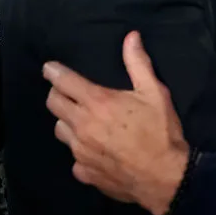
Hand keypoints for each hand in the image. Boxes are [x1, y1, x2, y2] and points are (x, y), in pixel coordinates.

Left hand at [44, 32, 189, 214]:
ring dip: (67, 121)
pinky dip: (80, 150)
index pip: (63, 81)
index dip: (53, 72)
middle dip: (57, 93)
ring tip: (82, 120)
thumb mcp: (155, 93)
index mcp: (97, 102)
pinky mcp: (84, 172)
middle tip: (68, 91)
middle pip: (53, 104)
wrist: (165, 177)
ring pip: (60, 130)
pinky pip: (73, 157)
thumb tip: (131, 37)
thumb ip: (138, 63)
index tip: (50, 68)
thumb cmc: (160, 132)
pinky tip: (95, 149)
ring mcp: (80, 151)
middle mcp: (82, 125)